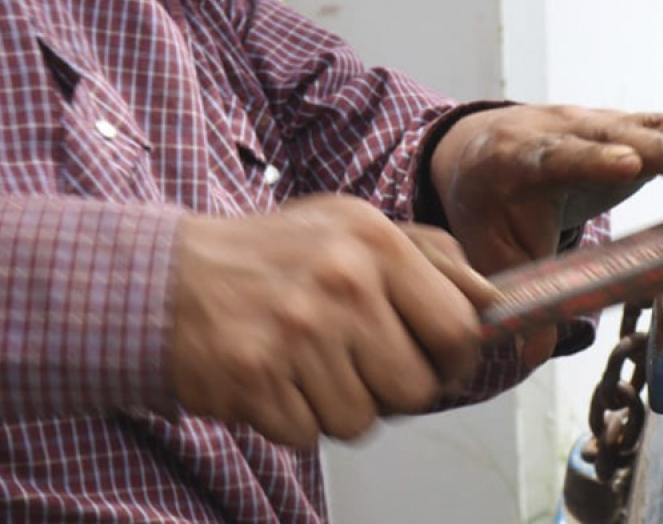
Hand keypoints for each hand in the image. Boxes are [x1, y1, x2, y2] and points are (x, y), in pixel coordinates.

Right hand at [169, 195, 499, 447]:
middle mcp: (342, 284)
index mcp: (375, 243)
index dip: (457, 359)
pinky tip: (276, 379)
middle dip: (394, 389)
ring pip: (361, 420)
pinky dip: (294, 419)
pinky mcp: (255, 379)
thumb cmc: (276, 255)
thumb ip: (432, 257)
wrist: (167, 278)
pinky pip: (308, 435)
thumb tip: (495, 301)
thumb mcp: (356, 227)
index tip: (442, 363)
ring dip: (340, 405)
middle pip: (414, 389)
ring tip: (310, 366)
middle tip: (363, 366)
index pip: (457, 328)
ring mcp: (296, 334)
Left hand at [430, 95, 662, 365]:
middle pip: (613, 138)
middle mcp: (561, 131)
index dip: (591, 160)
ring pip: (648, 126)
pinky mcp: (627, 126)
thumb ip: (516, 299)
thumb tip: (529, 357)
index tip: (628, 165)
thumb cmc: (490, 209)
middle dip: (658, 151)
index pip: (556, 157)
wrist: (482, 151)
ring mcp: (598, 124)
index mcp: (517, 160)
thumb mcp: (493, 251)